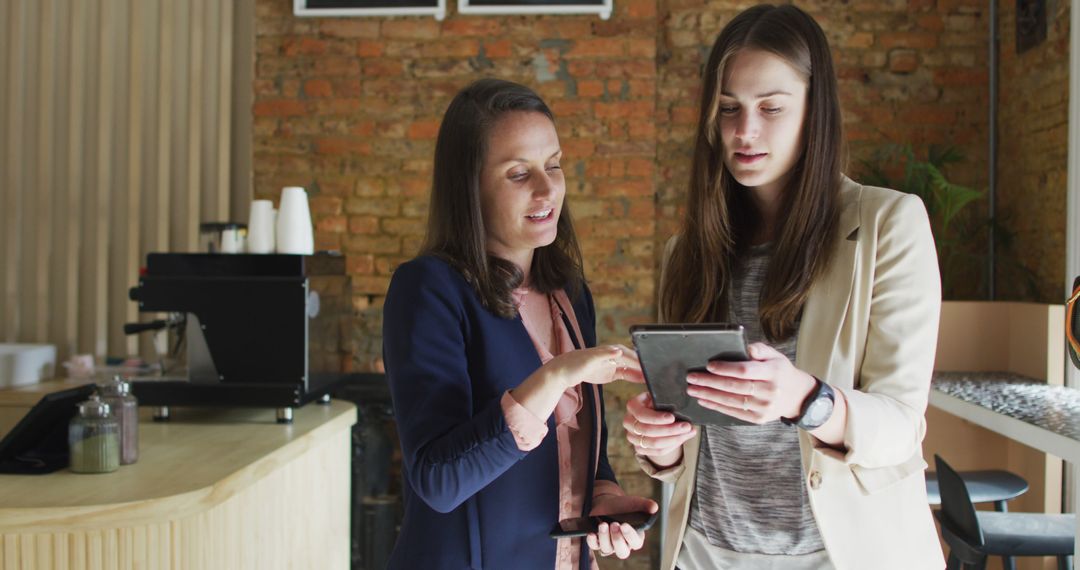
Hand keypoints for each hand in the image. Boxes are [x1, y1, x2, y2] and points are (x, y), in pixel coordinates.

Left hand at [544, 344, 643, 388]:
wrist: (561, 373)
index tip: (651, 365)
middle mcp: (611, 356)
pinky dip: (633, 377)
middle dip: (644, 365)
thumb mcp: (588, 360)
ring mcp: (610, 365)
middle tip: (657, 372)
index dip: (640, 359)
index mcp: (608, 350)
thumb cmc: (573, 364)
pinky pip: (624, 374)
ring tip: (652, 378)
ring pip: (630, 367)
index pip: (629, 354)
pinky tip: (641, 380)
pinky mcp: (608, 373)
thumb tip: (620, 350)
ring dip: (640, 372)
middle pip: (632, 360)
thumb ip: (604, 355)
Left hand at [585, 494, 657, 559]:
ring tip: (603, 524)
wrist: (608, 504)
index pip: (635, 543)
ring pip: (607, 549)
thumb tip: (654, 507)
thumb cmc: (624, 506)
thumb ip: (645, 505)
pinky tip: (591, 532)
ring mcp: (610, 545)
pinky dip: (592, 541)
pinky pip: (594, 546)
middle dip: (617, 539)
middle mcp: (623, 545)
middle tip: (614, 524)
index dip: (630, 536)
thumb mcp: (635, 503)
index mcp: (636, 538)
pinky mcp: (598, 542)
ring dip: (604, 537)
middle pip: (622, 552)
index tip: (624, 524)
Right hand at [624, 391, 695, 467]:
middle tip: (687, 426)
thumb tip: (675, 407)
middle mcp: (629, 423)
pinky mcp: (639, 448)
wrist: (653, 414)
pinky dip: (672, 446)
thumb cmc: (657, 403)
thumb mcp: (658, 397)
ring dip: (674, 439)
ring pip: (653, 444)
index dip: (656, 418)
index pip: (641, 415)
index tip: (672, 418)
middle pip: (648, 431)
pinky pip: (657, 451)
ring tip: (689, 432)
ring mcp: (633, 437)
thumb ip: (662, 400)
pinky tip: (683, 438)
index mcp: (632, 406)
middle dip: (670, 430)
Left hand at [686, 342, 815, 423]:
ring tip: (693, 389)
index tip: (708, 365)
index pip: (745, 370)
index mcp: (773, 372)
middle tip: (692, 378)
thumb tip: (745, 348)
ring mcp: (764, 407)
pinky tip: (704, 400)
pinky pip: (733, 413)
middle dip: (710, 382)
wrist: (797, 396)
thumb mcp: (775, 356)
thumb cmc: (780, 372)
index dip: (725, 368)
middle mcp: (769, 391)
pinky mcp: (758, 419)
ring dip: (709, 395)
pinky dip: (716, 407)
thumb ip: (759, 350)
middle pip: (734, 387)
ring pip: (731, 401)